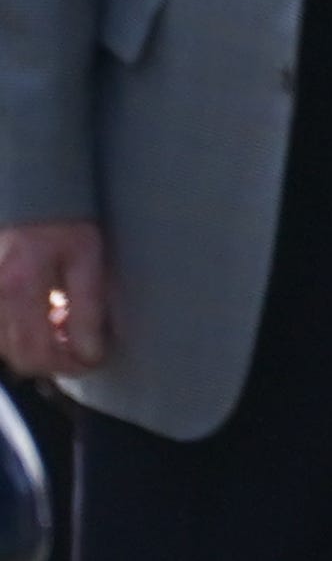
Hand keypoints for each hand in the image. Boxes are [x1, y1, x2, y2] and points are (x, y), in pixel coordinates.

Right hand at [0, 222, 108, 379]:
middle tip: (84, 347)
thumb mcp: (87, 258)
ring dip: (38, 348)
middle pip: (19, 357)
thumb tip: (91, 352)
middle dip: (55, 361)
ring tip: (65, 325)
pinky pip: (0, 332)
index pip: (37, 352)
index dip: (68, 365)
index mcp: (20, 288)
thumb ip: (88, 307)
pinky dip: (22, 335)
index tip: (93, 359)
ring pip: (6, 349)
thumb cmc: (64, 222)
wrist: (35, 195)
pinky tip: (45, 318)